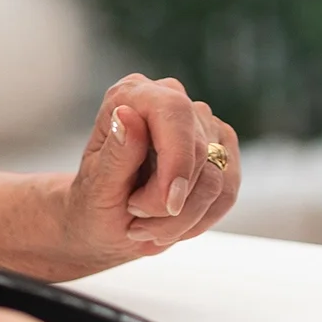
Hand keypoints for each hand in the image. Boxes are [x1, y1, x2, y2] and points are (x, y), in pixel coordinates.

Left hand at [62, 75, 240, 262]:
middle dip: (168, 201)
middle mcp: (170, 100)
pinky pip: (227, 193)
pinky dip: (200, 220)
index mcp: (132, 96)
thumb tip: (127, 114)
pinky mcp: (222, 150)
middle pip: (197, 152)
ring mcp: (201, 124)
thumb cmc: (94, 204)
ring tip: (146, 225)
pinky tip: (172, 225)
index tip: (170, 204)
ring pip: (215, 180)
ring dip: (181, 219)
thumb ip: (116, 153)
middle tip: (135, 218)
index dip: (178, 159)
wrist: (107, 226)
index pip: (174, 111)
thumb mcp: (96, 186)